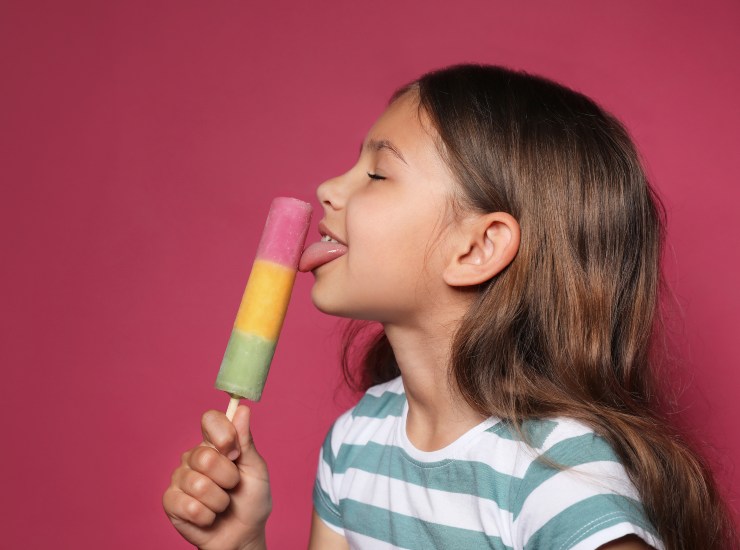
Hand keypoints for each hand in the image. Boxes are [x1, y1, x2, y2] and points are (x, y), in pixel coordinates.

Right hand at [163, 406, 271, 549]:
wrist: (243, 536)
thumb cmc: (251, 501)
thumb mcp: (256, 469)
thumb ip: (246, 441)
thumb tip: (241, 409)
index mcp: (215, 444)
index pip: (210, 420)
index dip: (222, 433)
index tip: (234, 452)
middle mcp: (194, 457)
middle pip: (204, 456)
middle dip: (227, 477)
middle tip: (233, 486)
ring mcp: (180, 478)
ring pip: (198, 484)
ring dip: (219, 500)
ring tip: (222, 504)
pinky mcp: (170, 502)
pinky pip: (188, 505)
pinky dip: (206, 516)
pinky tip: (209, 517)